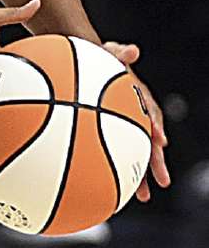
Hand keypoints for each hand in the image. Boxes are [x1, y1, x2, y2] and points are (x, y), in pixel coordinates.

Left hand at [101, 41, 170, 201]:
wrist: (84, 65)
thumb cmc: (96, 59)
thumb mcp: (108, 52)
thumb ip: (119, 51)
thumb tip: (132, 49)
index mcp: (138, 98)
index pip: (151, 113)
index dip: (156, 126)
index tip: (160, 141)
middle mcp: (135, 115)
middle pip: (149, 142)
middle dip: (156, 163)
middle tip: (162, 182)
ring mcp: (123, 126)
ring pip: (135, 153)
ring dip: (141, 175)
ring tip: (144, 197)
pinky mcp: (110, 134)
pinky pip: (114, 154)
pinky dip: (114, 170)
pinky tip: (109, 189)